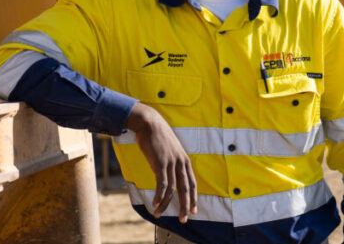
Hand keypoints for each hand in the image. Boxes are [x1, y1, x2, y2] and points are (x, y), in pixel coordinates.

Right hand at [125, 103, 197, 222]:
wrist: (149, 123)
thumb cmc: (157, 136)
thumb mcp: (169, 149)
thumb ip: (172, 161)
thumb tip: (168, 172)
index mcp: (184, 160)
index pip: (192, 183)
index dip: (194, 198)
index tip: (194, 210)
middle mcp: (180, 163)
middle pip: (186, 189)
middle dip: (185, 206)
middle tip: (184, 219)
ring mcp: (171, 163)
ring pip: (172, 189)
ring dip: (165, 204)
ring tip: (159, 214)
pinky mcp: (160, 163)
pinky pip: (161, 184)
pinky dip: (159, 196)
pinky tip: (155, 204)